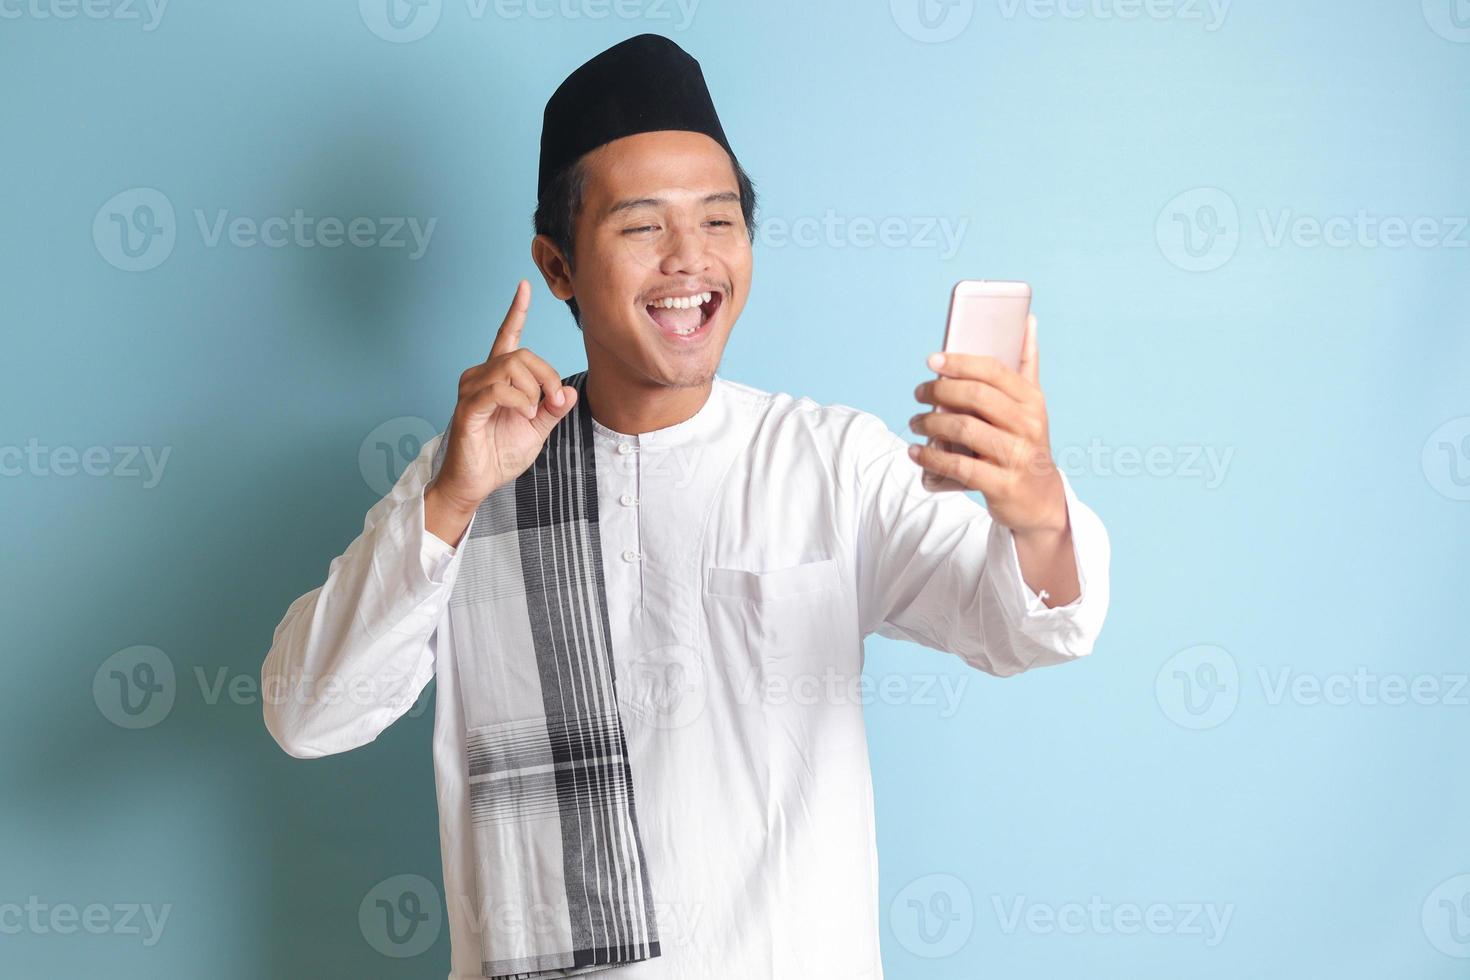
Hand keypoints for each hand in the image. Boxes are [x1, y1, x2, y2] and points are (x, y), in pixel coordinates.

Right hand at [426, 280, 578, 520]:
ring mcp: (472, 390)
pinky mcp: (468, 407)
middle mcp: (481, 377)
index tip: (524, 286)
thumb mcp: (537, 431)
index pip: (507, 337)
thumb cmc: (499, 455)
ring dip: (533, 390)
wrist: (475, 483)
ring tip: (535, 413)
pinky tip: (524, 414)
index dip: (516, 311)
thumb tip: (569, 391)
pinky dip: (519, 400)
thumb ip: (552, 410)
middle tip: (555, 402)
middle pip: (521, 355)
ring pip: (511, 368)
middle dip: (547, 376)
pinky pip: (499, 389)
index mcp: (498, 379)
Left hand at [908, 313, 1066, 534]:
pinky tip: (916, 452)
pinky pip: (960, 466)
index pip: (994, 371)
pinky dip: (932, 457)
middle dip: (940, 390)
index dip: (960, 362)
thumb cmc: (1026, 443)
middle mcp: (1028, 426)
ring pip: (965, 429)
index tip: (932, 360)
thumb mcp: (1032, 406)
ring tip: (915, 422)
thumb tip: (1028, 320)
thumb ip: (1027, 365)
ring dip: (931, 423)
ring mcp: (1017, 457)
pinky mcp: (1002, 485)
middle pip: (976, 397)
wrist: (1040, 500)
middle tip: (919, 393)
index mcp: (1032, 401)